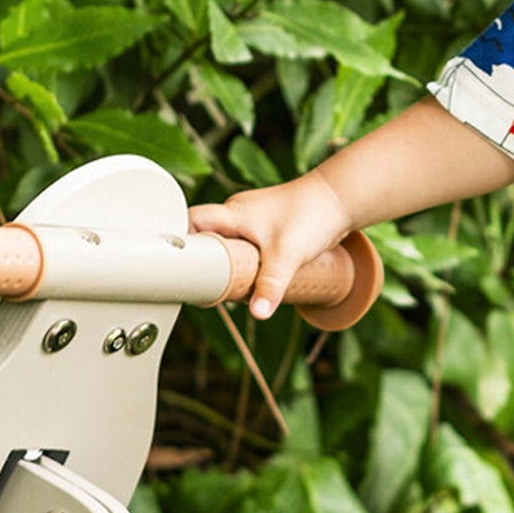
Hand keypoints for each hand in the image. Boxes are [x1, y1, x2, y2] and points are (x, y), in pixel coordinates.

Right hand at [186, 173, 356, 318]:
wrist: (341, 199)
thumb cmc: (312, 216)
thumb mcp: (288, 256)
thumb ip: (270, 285)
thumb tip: (257, 313)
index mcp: (232, 213)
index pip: (191, 222)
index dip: (177, 240)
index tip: (172, 266)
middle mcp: (236, 212)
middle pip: (204, 235)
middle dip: (200, 259)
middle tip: (198, 285)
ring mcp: (250, 218)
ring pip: (224, 241)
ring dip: (222, 261)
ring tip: (222, 286)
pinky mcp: (265, 226)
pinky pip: (241, 243)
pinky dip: (239, 259)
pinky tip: (245, 275)